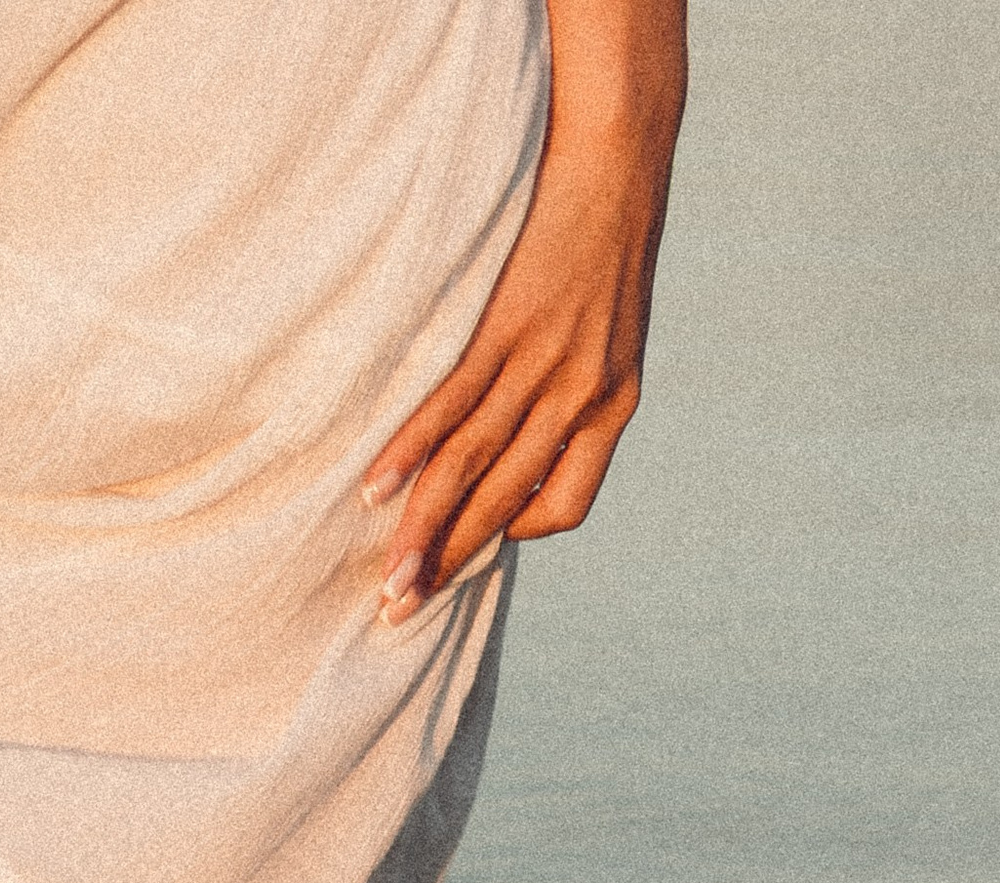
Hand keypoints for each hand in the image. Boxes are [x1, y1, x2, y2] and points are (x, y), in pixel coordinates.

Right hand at [363, 1, 687, 617]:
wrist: (620, 152)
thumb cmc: (604, 237)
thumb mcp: (611, 325)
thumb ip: (573, 384)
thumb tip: (519, 431)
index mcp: (614, 405)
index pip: (566, 506)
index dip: (519, 534)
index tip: (480, 541)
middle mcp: (582, 396)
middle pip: (505, 504)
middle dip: (451, 564)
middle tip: (402, 612)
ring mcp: (544, 362)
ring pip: (474, 469)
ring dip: (425, 532)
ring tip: (388, 580)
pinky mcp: (507, 325)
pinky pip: (453, 406)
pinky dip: (413, 451)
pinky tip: (379, 489)